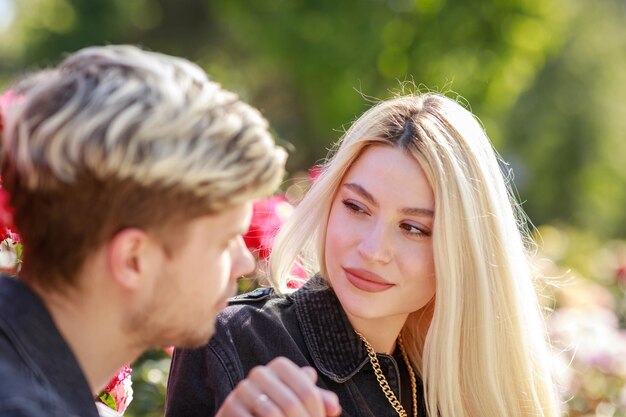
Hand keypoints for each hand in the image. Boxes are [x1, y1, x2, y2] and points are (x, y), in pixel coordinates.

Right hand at [216, 357, 341, 416]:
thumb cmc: (279, 413)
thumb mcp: (300, 406)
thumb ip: (319, 403)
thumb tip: (334, 407)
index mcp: (280, 367)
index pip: (308, 392)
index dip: (317, 414)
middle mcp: (259, 373)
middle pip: (291, 403)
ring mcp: (241, 389)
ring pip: (273, 413)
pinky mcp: (228, 407)